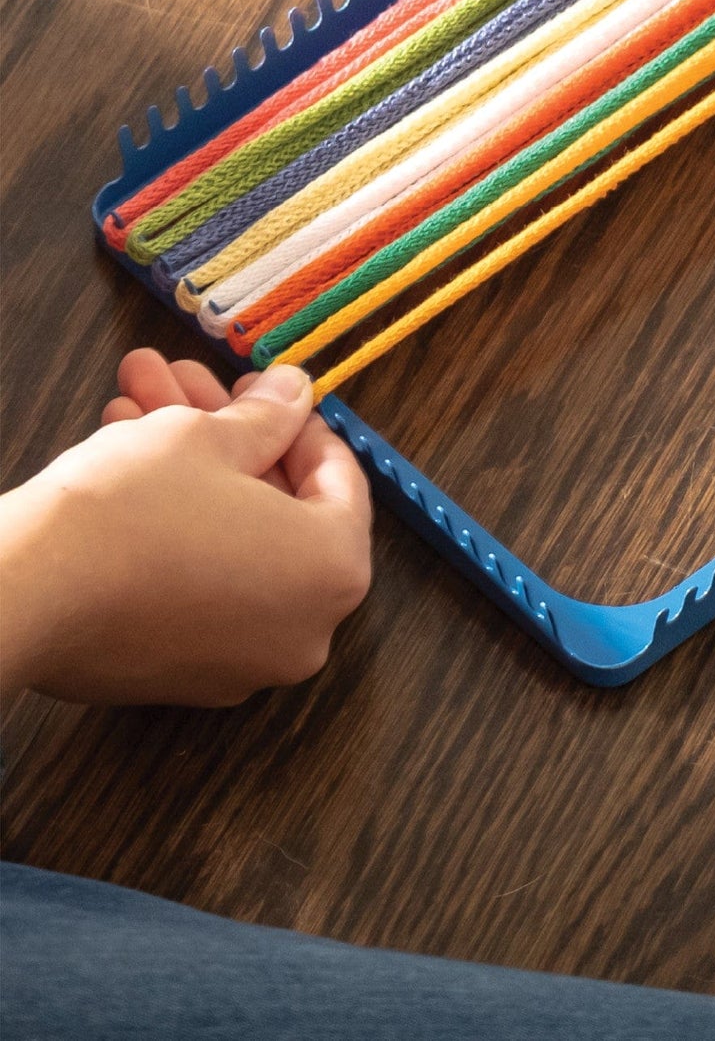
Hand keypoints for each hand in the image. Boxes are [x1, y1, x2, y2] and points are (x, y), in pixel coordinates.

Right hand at [0, 352, 371, 704]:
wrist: (23, 594)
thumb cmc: (133, 510)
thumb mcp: (210, 436)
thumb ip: (268, 415)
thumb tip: (295, 393)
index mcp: (333, 572)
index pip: (340, 482)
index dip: (300, 424)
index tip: (271, 391)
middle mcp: (301, 630)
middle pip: (273, 507)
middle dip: (227, 435)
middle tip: (192, 386)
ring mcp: (238, 662)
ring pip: (226, 538)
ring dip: (188, 467)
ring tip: (138, 401)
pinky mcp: (176, 672)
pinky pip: (195, 582)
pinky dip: (172, 525)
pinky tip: (124, 457)